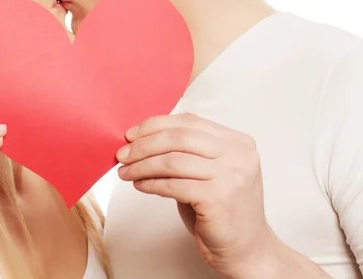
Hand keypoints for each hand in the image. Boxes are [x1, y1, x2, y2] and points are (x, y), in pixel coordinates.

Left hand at [116, 112, 277, 277]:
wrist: (248, 250)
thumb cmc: (221, 209)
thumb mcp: (208, 170)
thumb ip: (186, 151)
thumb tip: (141, 138)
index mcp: (236, 141)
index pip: (188, 121)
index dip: (155, 125)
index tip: (132, 134)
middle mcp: (238, 154)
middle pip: (178, 138)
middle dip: (144, 144)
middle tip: (122, 153)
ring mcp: (231, 175)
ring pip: (173, 161)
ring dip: (142, 166)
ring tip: (125, 172)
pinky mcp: (219, 198)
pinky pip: (174, 185)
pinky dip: (151, 184)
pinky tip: (140, 185)